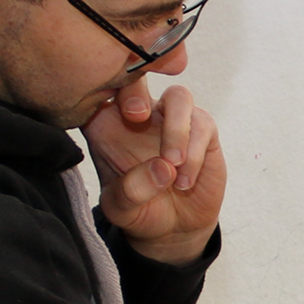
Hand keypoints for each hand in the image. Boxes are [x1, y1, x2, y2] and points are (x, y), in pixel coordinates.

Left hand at [82, 79, 225, 263]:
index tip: (116, 112)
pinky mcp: (202, 131)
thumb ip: (129, 191)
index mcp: (108, 123)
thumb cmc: (139, 210)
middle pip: (139, 74)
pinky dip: (194, 153)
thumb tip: (163, 168)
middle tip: (137, 117)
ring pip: (179, 96)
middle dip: (136, 89)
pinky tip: (184, 181)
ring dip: (175, 130)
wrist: (174, 228)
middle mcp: (140, 113)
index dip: (105, 85)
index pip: (101, 88)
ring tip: (172, 166)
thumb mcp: (120, 209)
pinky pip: (202, 125)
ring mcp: (172, 119)